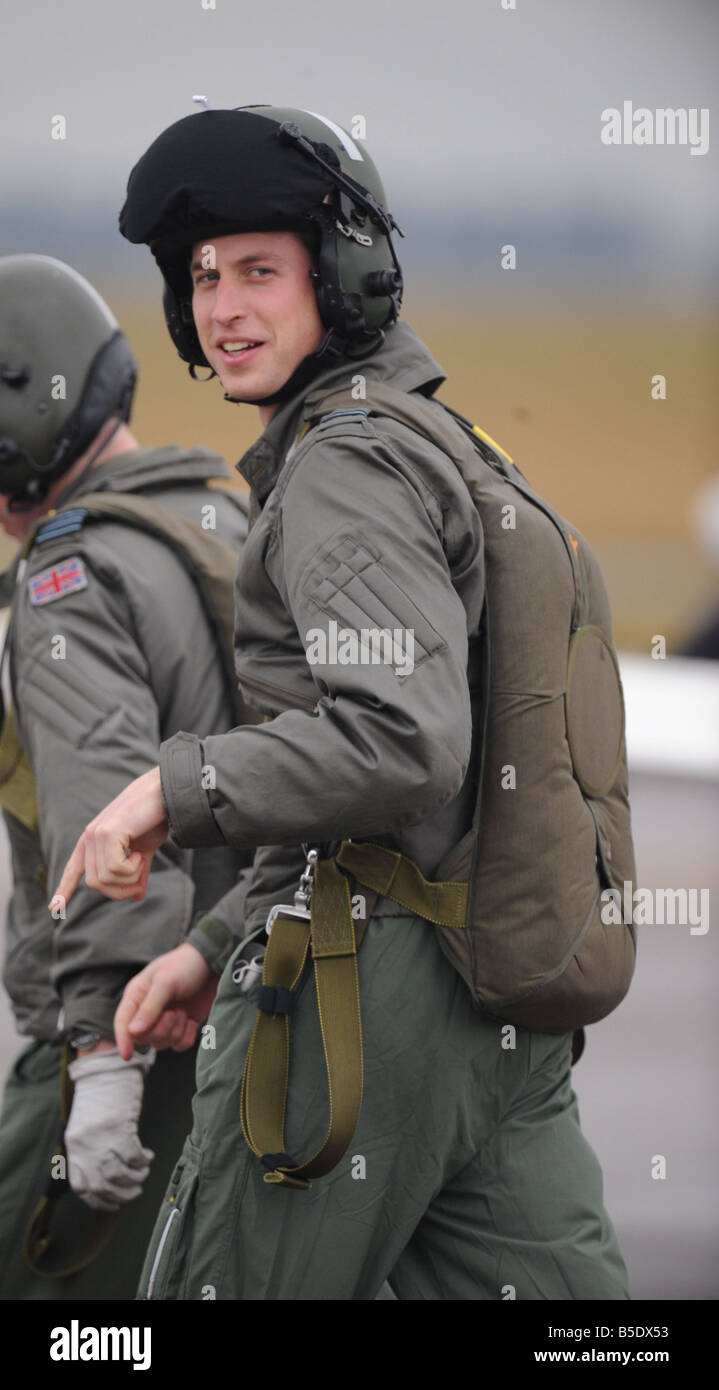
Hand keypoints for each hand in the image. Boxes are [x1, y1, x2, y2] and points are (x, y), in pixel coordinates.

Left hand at [48, 767, 167, 910]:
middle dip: (120, 890)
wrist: (164, 792)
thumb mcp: (144, 850)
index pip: (75, 868)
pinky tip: (139, 852)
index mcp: (94, 840)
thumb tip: (137, 896)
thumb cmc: (155, 817)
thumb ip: (137, 872)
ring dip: (130, 877)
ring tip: (141, 857)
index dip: (65, 888)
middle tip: (140, 879)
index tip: (54, 908)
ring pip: (105, 879)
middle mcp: (90, 837)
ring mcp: (96, 834)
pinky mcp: (107, 833)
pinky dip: (132, 868)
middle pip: (95, 883)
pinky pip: (115, 869)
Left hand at [65, 1047, 154, 1211]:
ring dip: (135, 1179)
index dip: (99, 1200)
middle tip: (135, 1190)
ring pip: (119, 1175)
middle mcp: (84, 1145)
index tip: (113, 1203)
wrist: (105, 1068)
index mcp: (74, 1147)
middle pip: (102, 1186)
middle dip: (122, 1194)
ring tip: (143, 1171)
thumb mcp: (87, 1126)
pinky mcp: (118, 1126)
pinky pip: (133, 1156)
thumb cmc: (100, 1096)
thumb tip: (107, 1175)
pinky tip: (148, 1155)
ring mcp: (100, 1136)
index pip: (82, 1186)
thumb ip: (91, 1149)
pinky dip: (143, 1161)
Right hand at [114, 943, 217, 1060]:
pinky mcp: (182, 1026)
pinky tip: (192, 1020)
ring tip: (183, 1011)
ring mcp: (165, 1020)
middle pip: (144, 1038)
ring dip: (175, 1031)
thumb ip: (150, 1007)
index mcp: (137, 996)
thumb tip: (133, 1032)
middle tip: (174, 1012)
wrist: (213, 964)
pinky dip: (187, 1036)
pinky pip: (179, 1045)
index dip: (122, 1040)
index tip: (126, 1055)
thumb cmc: (185, 966)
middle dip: (161, 1030)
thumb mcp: (165, 982)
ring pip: (161, 1044)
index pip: (122, 1022)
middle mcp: (147, 1011)